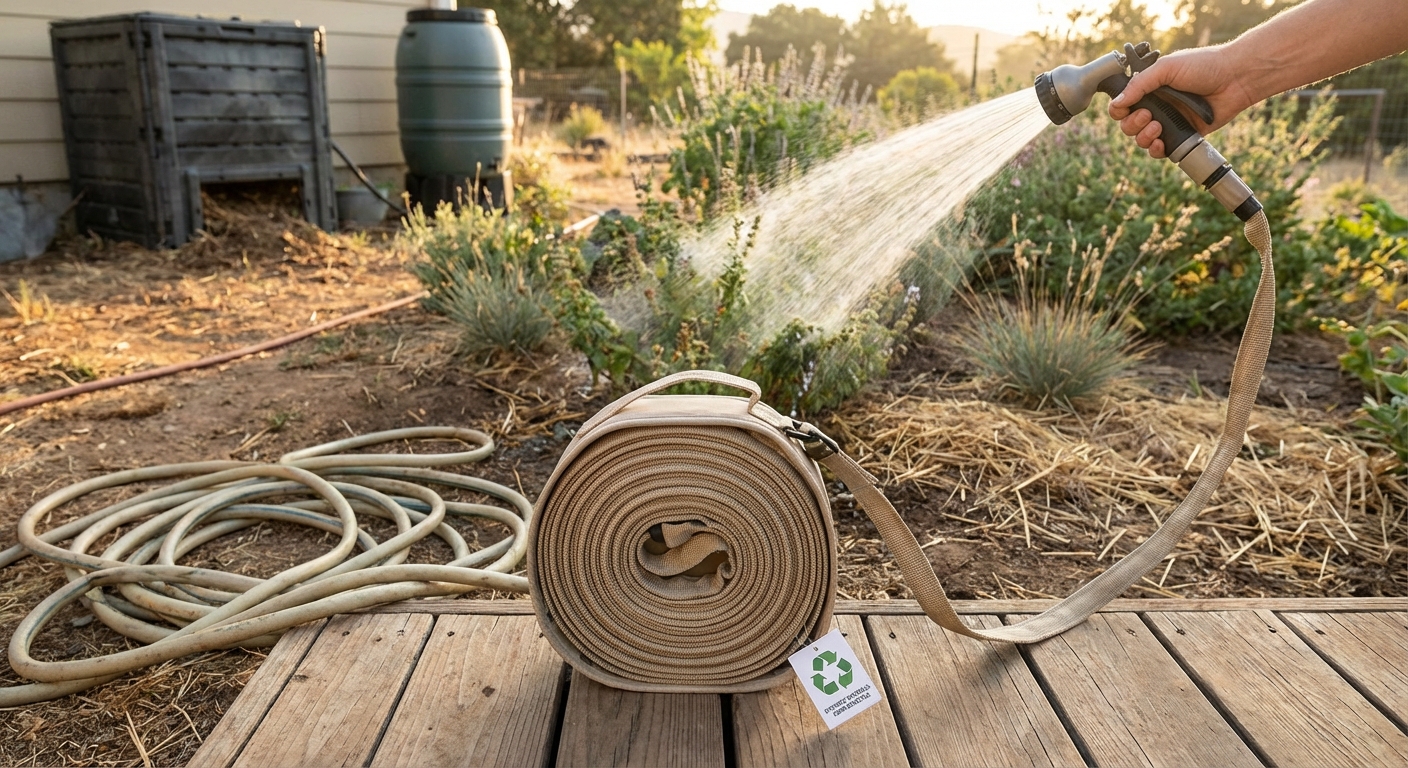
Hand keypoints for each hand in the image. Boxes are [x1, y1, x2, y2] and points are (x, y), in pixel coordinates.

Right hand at [1108, 45, 1257, 157]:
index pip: (1122, 104)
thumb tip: (1117, 103)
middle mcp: (1157, 106)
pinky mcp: (1182, 135)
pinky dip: (1156, 150)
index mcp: (1149, 88)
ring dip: (1143, 137)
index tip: (1124, 109)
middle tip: (1148, 115)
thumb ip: (1139, 84)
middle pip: (1128, 125)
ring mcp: (1169, 121)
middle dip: (1132, 124)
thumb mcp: (1166, 68)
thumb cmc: (1204, 66)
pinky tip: (1161, 143)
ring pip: (1141, 140)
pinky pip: (1161, 150)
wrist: (1235, 77)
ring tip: (1157, 127)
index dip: (1118, 110)